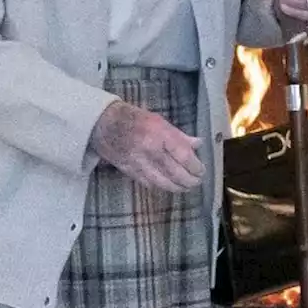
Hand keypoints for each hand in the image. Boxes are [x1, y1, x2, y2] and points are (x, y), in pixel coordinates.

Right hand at [88, 100, 204, 191]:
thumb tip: (198, 144)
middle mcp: (151, 150)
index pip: (184, 156)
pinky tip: (168, 186)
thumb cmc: (136, 119)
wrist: (105, 124)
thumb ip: (180, 136)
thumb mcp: (160, 121)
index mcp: (161, 135)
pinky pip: (149, 184)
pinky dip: (161, 187)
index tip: (202, 170)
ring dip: (177, 188)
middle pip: (176, 173)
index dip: (196, 167)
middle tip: (197, 182)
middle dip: (189, 181)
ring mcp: (139, 163)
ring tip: (185, 187)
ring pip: (163, 183)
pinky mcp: (129, 171)